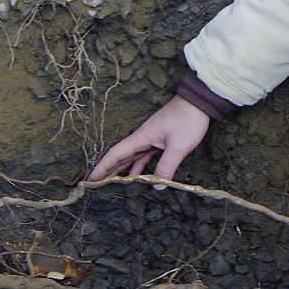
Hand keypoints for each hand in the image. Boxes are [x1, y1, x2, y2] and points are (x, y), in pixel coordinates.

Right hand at [89, 95, 210, 180]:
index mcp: (140, 138)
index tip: (91, 179)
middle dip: (107, 171)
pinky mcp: (158, 141)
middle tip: (95, 186)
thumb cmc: (187, 120)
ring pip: (131, 158)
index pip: (116, 154)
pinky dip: (138, 167)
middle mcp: (141, 139)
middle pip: (119, 157)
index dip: (102, 167)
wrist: (198, 103)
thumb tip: (157, 185)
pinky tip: (137, 176)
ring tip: (112, 184)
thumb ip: (166, 166)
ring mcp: (149, 140)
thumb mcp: (178, 146)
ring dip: (121, 170)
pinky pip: (144, 157)